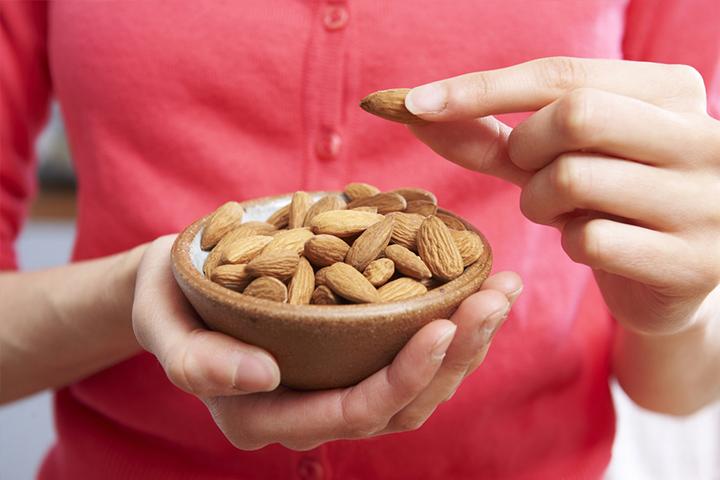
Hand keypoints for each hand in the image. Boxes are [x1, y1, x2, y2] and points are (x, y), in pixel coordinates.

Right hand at [132, 236, 521, 449]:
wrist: (178, 287)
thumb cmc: (170, 300)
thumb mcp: (162, 324)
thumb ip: (197, 360)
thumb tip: (263, 375)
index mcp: (264, 417)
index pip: (349, 412)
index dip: (403, 376)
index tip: (444, 322)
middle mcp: (308, 412)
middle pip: (400, 407)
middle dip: (456, 356)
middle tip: (496, 296)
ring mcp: (333, 389)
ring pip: (417, 390)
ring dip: (467, 343)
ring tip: (502, 289)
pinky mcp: (349, 360)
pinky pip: (409, 360)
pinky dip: (450, 328)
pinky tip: (475, 287)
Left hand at [405, 57, 719, 335]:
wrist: (672, 279)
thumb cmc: (607, 203)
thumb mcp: (557, 159)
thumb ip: (496, 136)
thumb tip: (419, 110)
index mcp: (672, 92)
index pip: (562, 74)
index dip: (482, 87)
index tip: (415, 103)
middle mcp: (702, 137)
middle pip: (574, 115)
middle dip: (526, 149)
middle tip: (531, 172)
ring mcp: (704, 201)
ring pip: (573, 179)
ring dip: (539, 201)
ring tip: (563, 212)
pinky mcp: (692, 261)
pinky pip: (589, 240)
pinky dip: (569, 243)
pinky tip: (590, 245)